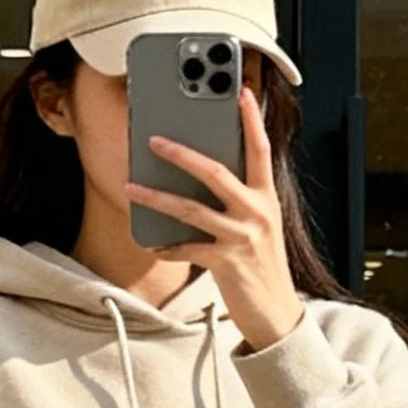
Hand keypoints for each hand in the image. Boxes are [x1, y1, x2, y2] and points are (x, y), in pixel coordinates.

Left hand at [127, 87, 304, 352]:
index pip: (260, 149)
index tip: (242, 92)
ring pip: (192, 208)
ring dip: (157, 196)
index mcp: (266, 198)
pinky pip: (188, 248)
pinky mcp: (226, 262)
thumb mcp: (260, 227)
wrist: (276, 314)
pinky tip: (151, 243)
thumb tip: (203, 178)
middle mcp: (256, 212)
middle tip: (154, 140)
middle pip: (215, 171)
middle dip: (181, 153)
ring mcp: (242, 237)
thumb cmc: (263, 268)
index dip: (251, 120)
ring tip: (131, 187)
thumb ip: (240, 201)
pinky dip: (167, 246)